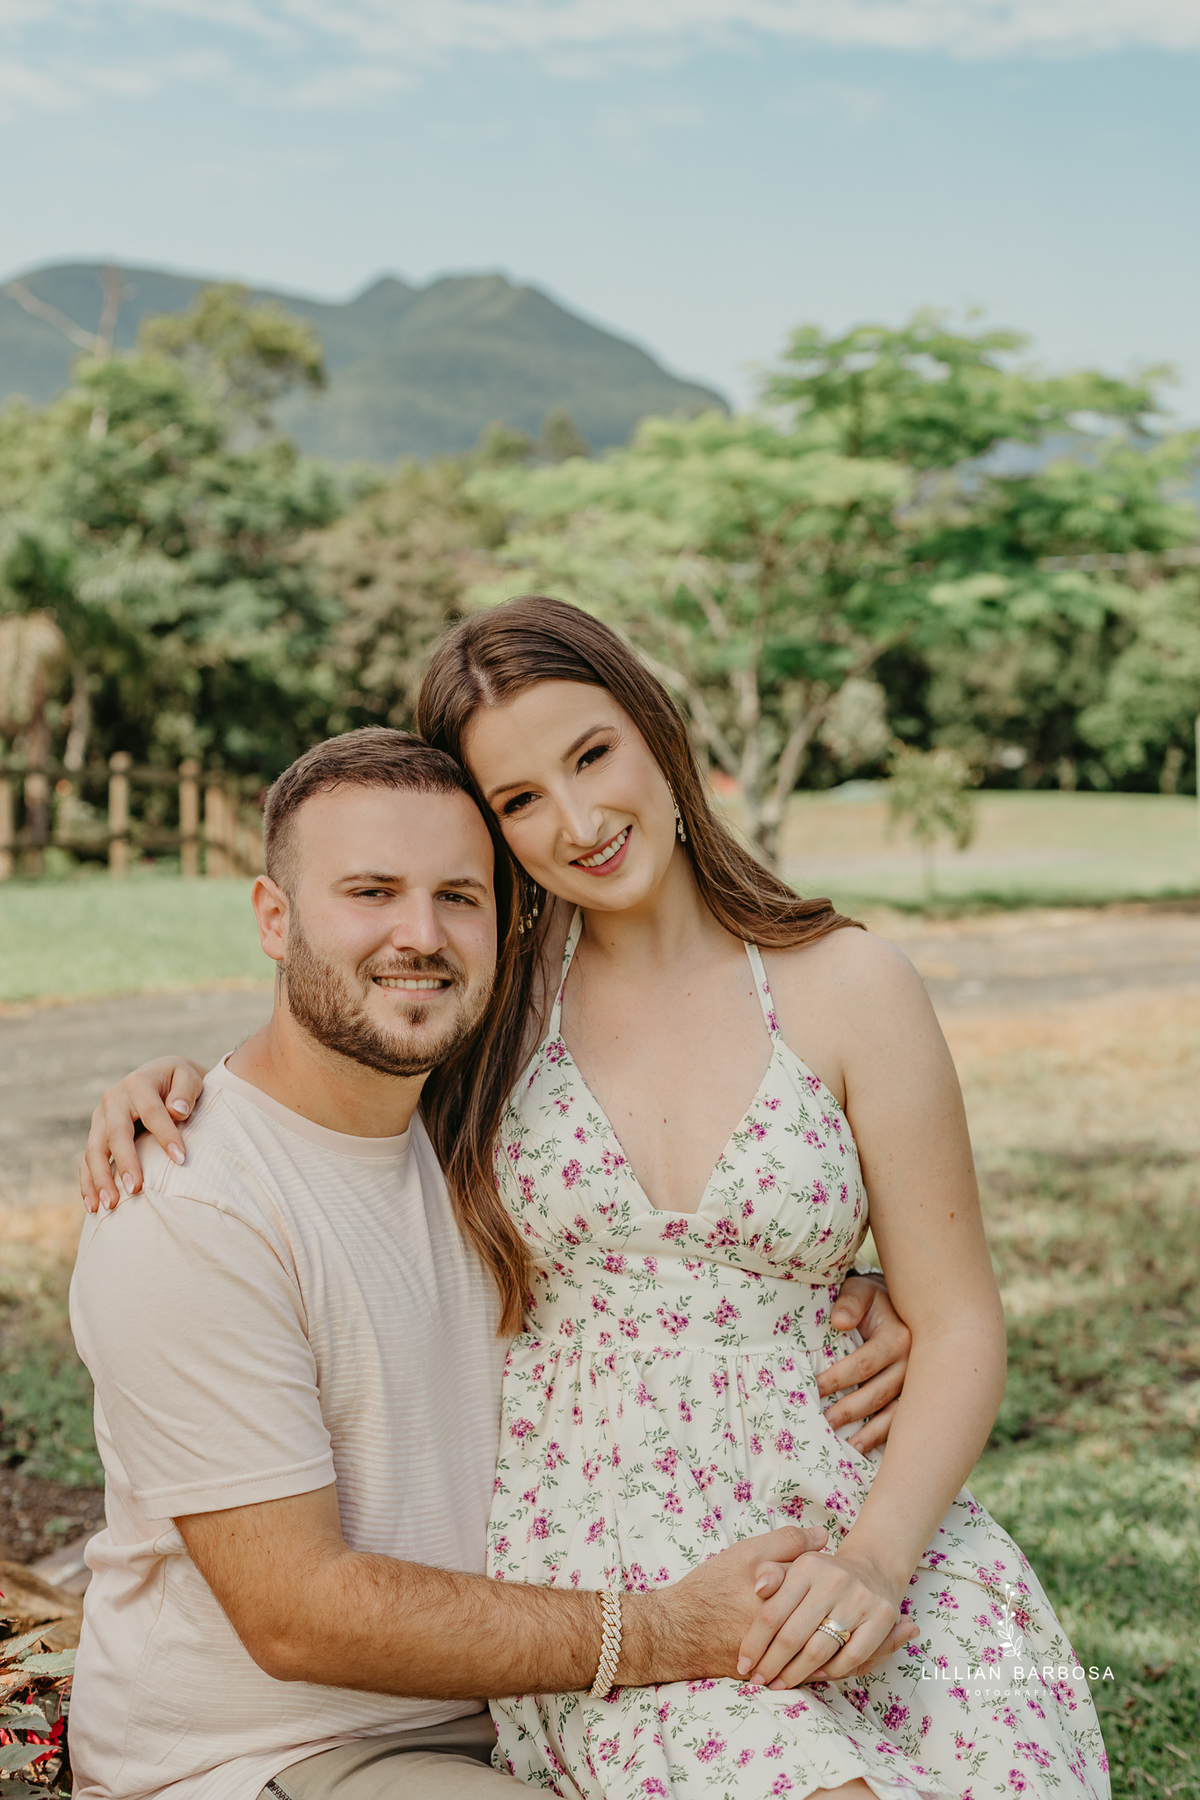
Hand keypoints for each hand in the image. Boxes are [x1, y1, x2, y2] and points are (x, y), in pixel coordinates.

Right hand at [79, 1058, 205, 1212]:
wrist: (158, 1078)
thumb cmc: (178, 1083)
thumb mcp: (188, 1077)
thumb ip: (186, 1091)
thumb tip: (177, 1110)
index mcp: (138, 1084)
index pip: (151, 1111)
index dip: (165, 1135)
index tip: (180, 1159)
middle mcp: (114, 1099)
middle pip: (115, 1133)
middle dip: (125, 1163)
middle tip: (136, 1189)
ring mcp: (100, 1118)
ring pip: (94, 1150)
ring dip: (100, 1179)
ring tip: (111, 1205)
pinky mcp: (95, 1135)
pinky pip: (86, 1162)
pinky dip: (88, 1184)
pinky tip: (94, 1207)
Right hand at [627, 1526, 827, 1685]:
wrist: (673, 1630)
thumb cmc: (710, 1587)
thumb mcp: (745, 1554)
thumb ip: (786, 1542)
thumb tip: (824, 1535)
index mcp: (781, 1598)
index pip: (819, 1592)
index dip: (821, 1585)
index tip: (825, 1583)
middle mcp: (780, 1632)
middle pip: (816, 1624)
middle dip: (823, 1619)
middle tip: (825, 1610)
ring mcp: (770, 1658)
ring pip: (806, 1651)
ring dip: (813, 1644)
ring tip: (815, 1632)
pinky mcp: (760, 1677)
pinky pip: (788, 1670)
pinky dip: (794, 1662)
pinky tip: (796, 1652)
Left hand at [736, 1546, 913, 1689]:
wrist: (871, 1571)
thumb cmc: (822, 1576)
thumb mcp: (794, 1566)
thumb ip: (771, 1574)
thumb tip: (759, 1588)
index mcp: (807, 1565)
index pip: (772, 1613)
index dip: (755, 1643)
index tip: (744, 1664)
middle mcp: (834, 1579)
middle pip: (792, 1636)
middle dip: (771, 1664)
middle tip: (759, 1680)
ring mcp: (860, 1598)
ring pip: (819, 1650)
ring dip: (796, 1674)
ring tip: (780, 1683)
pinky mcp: (883, 1615)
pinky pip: (852, 1657)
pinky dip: (831, 1671)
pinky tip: (815, 1675)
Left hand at [816, 1275, 909, 1453]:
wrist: (904, 1305)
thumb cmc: (874, 1300)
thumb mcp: (861, 1290)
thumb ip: (850, 1302)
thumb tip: (839, 1321)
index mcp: (898, 1336)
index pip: (863, 1364)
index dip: (838, 1378)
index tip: (814, 1388)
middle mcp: (913, 1362)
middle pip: (878, 1393)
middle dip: (850, 1410)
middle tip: (825, 1423)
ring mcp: (918, 1382)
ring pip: (895, 1413)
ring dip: (872, 1432)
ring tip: (850, 1447)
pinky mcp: (918, 1395)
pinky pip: (904, 1419)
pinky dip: (888, 1435)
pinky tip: (872, 1449)